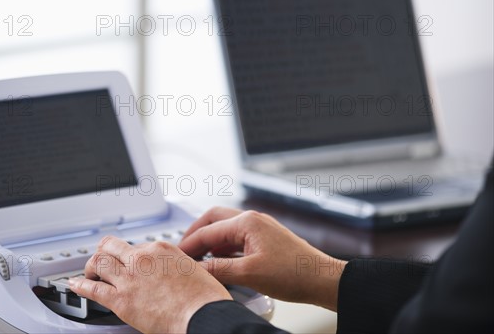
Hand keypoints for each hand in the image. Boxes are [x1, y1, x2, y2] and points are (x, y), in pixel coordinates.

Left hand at [69, 236, 231, 333]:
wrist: (204, 316)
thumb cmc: (205, 299)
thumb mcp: (193, 269)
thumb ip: (175, 266)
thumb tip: (172, 271)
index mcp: (161, 249)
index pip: (135, 246)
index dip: (129, 256)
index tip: (127, 262)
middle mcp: (142, 258)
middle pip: (110, 246)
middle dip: (103, 252)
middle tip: (102, 261)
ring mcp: (130, 278)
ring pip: (98, 262)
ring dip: (91, 267)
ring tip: (89, 273)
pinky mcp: (122, 300)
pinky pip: (93, 289)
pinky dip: (80, 286)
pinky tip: (75, 285)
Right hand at [179, 207, 346, 310]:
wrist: (322, 279)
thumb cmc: (294, 273)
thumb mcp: (249, 274)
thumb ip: (218, 269)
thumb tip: (196, 269)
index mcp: (247, 222)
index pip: (208, 230)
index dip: (189, 244)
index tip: (177, 256)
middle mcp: (253, 220)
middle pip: (214, 220)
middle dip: (196, 234)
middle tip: (184, 251)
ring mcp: (260, 228)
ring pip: (225, 228)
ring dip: (210, 241)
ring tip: (198, 258)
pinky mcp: (265, 239)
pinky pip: (236, 238)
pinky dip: (223, 247)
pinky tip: (219, 261)